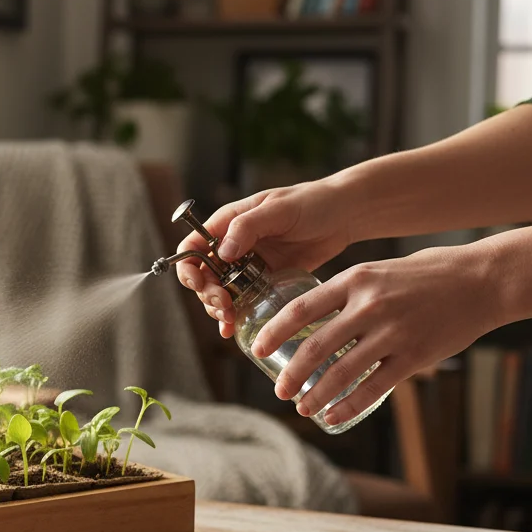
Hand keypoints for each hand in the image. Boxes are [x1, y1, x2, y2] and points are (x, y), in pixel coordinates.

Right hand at [175, 179, 359, 337]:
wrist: (344, 215)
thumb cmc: (312, 202)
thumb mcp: (279, 210)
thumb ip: (248, 227)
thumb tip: (223, 252)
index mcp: (227, 224)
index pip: (192, 247)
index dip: (187, 268)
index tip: (200, 285)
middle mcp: (231, 246)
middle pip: (202, 276)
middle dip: (207, 294)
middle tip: (224, 307)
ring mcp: (246, 265)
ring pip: (219, 292)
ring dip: (218, 308)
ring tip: (230, 318)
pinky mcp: (263, 281)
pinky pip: (242, 301)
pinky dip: (235, 316)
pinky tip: (234, 329)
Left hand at [252, 242, 501, 425]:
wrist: (483, 281)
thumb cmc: (429, 274)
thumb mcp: (380, 271)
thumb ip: (348, 292)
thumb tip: (314, 315)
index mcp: (355, 281)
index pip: (301, 309)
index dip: (275, 332)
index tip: (258, 349)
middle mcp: (369, 306)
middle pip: (315, 347)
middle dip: (291, 375)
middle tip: (280, 391)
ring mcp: (392, 333)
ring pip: (341, 373)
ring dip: (316, 396)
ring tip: (302, 408)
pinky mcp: (414, 356)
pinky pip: (373, 387)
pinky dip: (348, 405)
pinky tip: (333, 415)